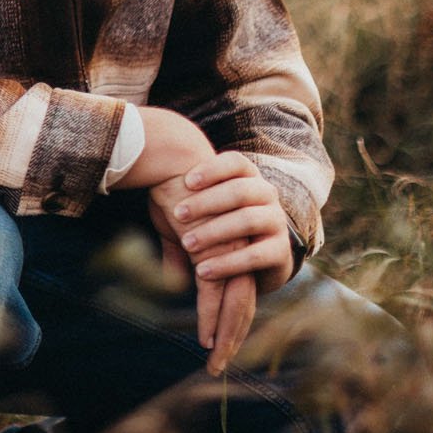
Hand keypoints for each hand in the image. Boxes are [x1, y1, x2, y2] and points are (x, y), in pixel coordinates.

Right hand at [147, 175, 254, 374]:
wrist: (175, 165)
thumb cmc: (173, 192)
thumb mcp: (175, 229)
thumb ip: (178, 254)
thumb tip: (175, 277)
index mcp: (232, 248)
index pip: (238, 293)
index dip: (231, 322)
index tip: (221, 346)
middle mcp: (237, 253)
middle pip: (242, 305)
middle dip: (233, 338)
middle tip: (220, 366)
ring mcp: (228, 254)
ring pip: (233, 305)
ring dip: (224, 337)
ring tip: (215, 362)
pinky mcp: (212, 252)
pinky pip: (213, 293)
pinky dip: (209, 318)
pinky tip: (205, 338)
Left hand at [169, 152, 294, 293]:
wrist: (259, 258)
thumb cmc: (220, 224)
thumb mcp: (201, 208)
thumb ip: (182, 197)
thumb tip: (150, 186)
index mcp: (248, 177)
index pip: (236, 162)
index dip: (212, 169)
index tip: (186, 181)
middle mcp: (267, 195)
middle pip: (241, 190)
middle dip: (207, 202)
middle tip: (177, 214)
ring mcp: (276, 222)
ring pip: (249, 220)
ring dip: (215, 231)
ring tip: (187, 243)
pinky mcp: (281, 252)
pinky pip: (257, 255)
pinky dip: (228, 262)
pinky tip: (203, 270)